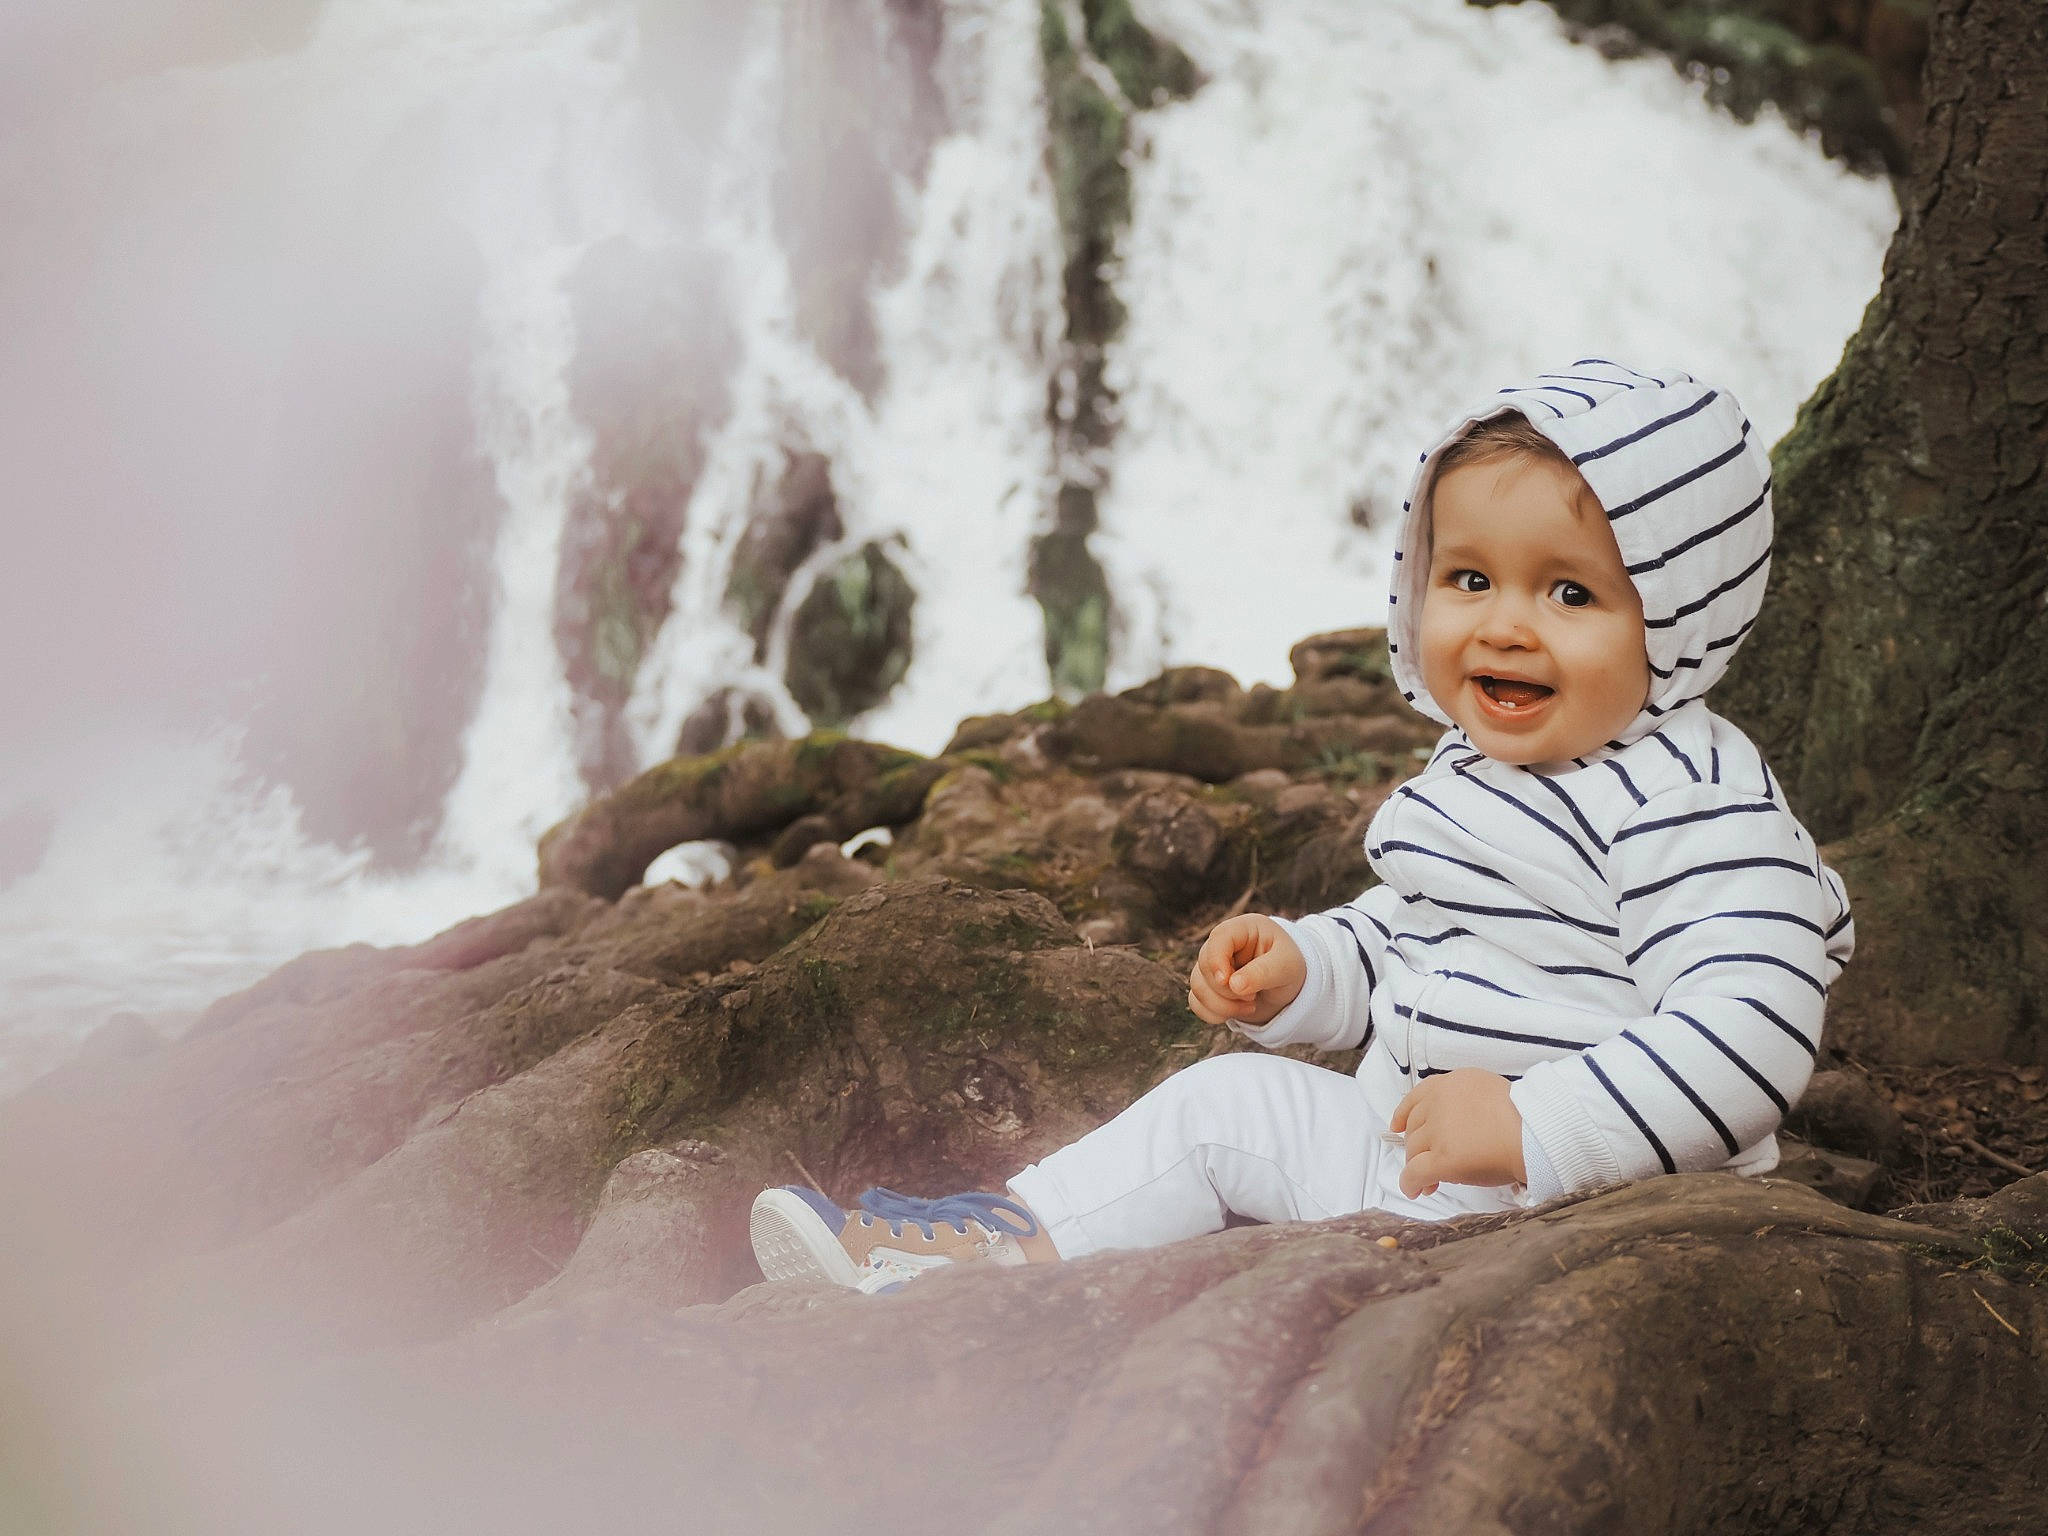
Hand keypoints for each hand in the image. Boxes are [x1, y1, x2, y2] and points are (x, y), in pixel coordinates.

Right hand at [1187, 915, 1305, 1026]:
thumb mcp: (1286, 967)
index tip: (1227, 982)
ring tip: (1251, 1005)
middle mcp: (1222, 946)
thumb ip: (1263, 973)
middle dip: (1227, 991)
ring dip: (1222, 1006)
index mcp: (1242, 930)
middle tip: (1253, 997)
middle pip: (1204, 966)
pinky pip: (1196, 1003)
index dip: (1217, 961)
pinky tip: (1237, 1013)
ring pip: (1198, 987)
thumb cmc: (1290, 966)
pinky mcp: (1208, 987)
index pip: (1218, 939)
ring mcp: (1212, 967)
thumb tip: (1234, 985)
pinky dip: (1213, 1014)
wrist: (1290, 986)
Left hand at [1390, 1069, 1526, 1197]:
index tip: (1397, 1125)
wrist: (1535, 1132)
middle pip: (1415, 1128)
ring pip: (1414, 1150)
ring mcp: (1438, 1131)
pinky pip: (1415, 1173)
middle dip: (1417, 1146)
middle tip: (1425, 1162)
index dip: (1403, 1114)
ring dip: (1416, 1166)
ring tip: (1429, 1182)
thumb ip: (1465, 1100)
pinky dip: (1411, 1183)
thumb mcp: (1489, 1090)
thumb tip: (1456, 1122)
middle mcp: (1439, 1103)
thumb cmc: (1523, 1116)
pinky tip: (1416, 1191)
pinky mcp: (1442, 1159)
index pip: (1417, 1097)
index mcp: (1451, 1084)